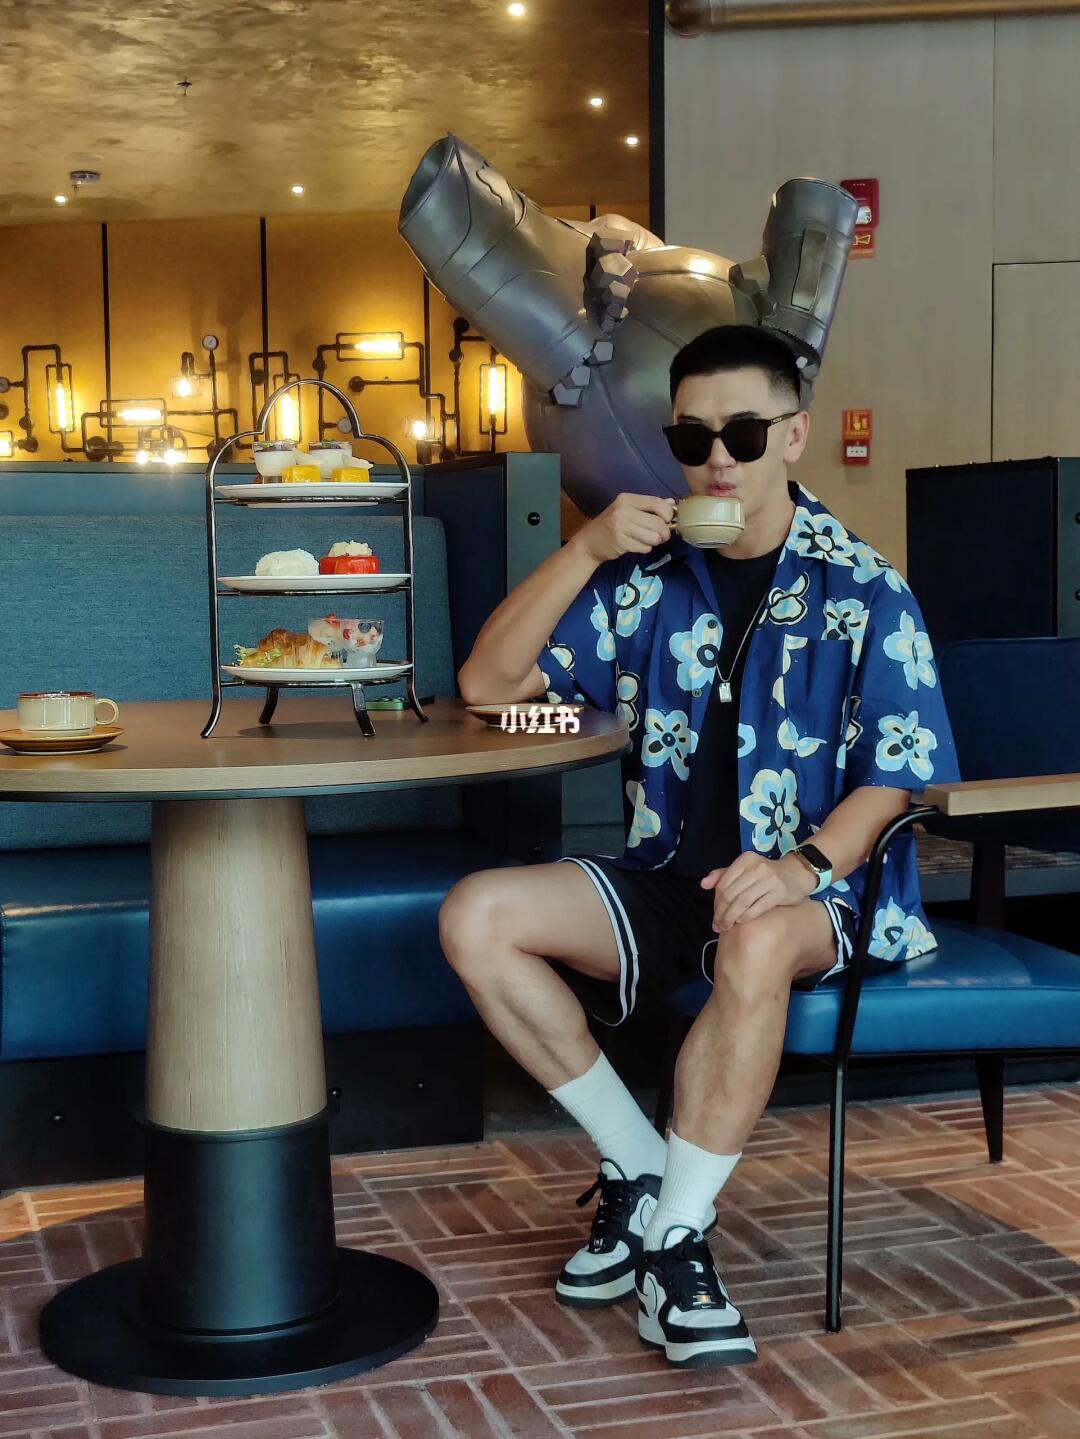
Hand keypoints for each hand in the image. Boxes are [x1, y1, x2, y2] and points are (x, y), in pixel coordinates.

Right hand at [575, 493, 676, 562]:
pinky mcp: (620, 542)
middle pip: (658, 523)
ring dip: (655, 542)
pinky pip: (644, 547)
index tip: (667, 521)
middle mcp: (623, 510)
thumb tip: (672, 503)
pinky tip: (637, 545)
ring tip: (648, 540)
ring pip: (653, 537)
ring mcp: (620, 527)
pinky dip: (645, 548)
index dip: (668, 514)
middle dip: (664, 532)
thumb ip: (650, 506)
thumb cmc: (611, 524)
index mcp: (627, 499)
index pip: (658, 503)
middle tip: (661, 536)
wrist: (589, 542)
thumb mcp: (628, 510)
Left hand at [701, 852, 815, 931]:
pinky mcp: (780, 892)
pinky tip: (741, 923)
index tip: (715, 916)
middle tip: (717, 926)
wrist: (796, 874)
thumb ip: (723, 875)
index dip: (716, 902)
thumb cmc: (766, 874)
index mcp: (745, 860)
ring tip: (726, 927)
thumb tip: (703, 884)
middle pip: (731, 894)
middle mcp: (756, 867)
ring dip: (731, 917)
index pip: (723, 884)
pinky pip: (758, 907)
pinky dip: (747, 916)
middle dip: (721, 913)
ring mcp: (769, 879)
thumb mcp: (744, 869)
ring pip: (742, 901)